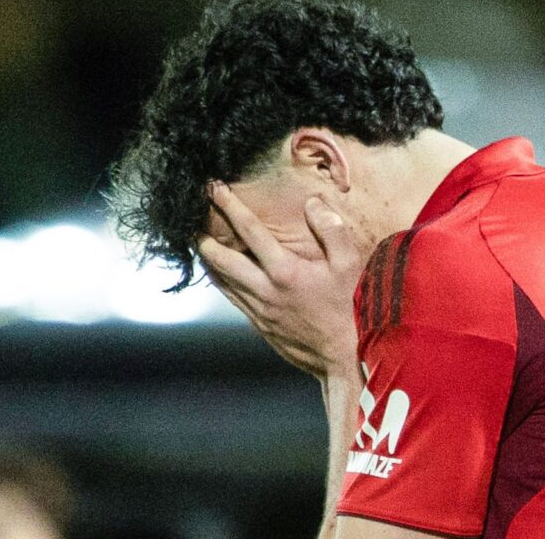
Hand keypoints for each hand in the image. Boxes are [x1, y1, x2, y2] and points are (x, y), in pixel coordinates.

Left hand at [197, 183, 366, 378]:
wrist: (346, 357)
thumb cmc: (352, 308)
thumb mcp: (350, 264)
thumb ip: (331, 229)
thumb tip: (312, 203)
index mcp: (285, 271)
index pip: (250, 230)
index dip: (230, 206)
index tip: (215, 188)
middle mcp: (265, 290)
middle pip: (221, 260)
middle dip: (204, 236)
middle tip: (192, 219)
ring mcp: (260, 311)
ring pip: (222, 281)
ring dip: (209, 260)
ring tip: (200, 242)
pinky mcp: (261, 326)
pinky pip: (233, 298)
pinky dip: (222, 281)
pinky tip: (221, 274)